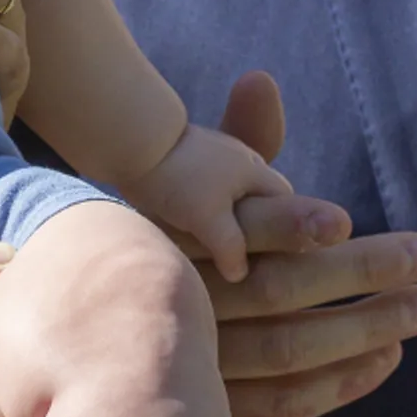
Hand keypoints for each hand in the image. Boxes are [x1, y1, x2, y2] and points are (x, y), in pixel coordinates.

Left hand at [114, 121, 292, 282]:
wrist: (133, 141)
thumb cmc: (177, 180)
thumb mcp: (209, 220)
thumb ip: (232, 249)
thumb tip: (241, 274)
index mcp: (255, 170)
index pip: (284, 202)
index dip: (283, 229)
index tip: (269, 255)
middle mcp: (240, 157)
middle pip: (257, 197)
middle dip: (253, 223)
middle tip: (237, 252)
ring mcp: (213, 153)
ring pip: (229, 192)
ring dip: (224, 214)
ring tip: (208, 240)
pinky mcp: (185, 157)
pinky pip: (204, 187)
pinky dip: (201, 204)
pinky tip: (185, 220)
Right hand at [194, 71, 416, 416]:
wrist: (111, 330)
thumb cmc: (178, 243)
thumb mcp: (204, 184)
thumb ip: (244, 139)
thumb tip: (261, 79)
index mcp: (181, 244)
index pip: (245, 232)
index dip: (295, 225)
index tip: (347, 218)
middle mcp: (184, 305)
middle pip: (277, 291)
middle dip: (359, 272)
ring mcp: (196, 365)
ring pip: (288, 351)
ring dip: (363, 331)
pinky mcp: (213, 408)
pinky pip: (281, 404)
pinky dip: (337, 385)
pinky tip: (385, 358)